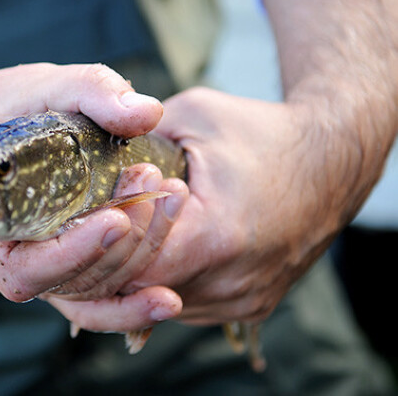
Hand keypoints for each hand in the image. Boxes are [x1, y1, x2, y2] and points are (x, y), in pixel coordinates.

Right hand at [0, 63, 170, 301]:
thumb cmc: (0, 108)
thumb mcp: (40, 86)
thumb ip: (90, 90)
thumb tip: (148, 112)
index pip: (27, 267)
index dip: (74, 252)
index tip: (117, 217)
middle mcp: (10, 259)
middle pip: (68, 285)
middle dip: (120, 246)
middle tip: (154, 189)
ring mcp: (38, 267)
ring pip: (88, 296)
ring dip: (137, 263)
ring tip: (172, 207)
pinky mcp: (62, 264)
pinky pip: (93, 297)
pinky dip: (130, 305)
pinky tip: (169, 299)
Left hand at [45, 87, 350, 330]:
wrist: (332, 161)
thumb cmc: (263, 134)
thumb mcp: (193, 116)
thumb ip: (137, 138)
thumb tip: (90, 155)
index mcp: (218, 235)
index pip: (132, 263)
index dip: (102, 240)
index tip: (87, 211)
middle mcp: (233, 281)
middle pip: (141, 289)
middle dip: (109, 259)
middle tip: (89, 227)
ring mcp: (242, 299)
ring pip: (159, 302)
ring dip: (133, 274)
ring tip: (116, 236)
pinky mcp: (249, 304)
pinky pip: (186, 302)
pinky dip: (161, 281)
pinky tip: (150, 251)